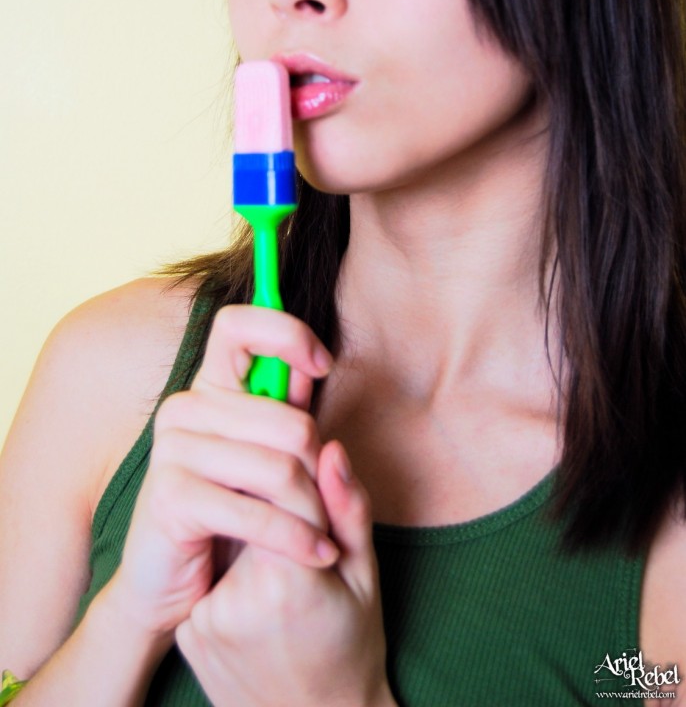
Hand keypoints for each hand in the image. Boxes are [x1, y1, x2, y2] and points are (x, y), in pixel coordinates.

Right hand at [110, 305, 338, 642]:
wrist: (177, 589)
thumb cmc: (232, 519)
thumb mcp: (268, 462)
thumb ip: (288, 415)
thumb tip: (313, 368)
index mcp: (209, 387)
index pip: (238, 323)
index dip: (286, 333)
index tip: (322, 364)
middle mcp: (185, 408)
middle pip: (289, 420)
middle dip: (322, 469)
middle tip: (330, 503)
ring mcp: (172, 449)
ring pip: (280, 468)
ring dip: (315, 512)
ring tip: (326, 535)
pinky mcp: (170, 496)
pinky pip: (256, 513)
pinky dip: (296, 539)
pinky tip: (317, 553)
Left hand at [175, 441, 396, 706]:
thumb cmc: (350, 647)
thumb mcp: (365, 579)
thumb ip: (348, 510)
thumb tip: (330, 448)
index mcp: (285, 581)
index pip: (282, 490)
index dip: (302, 473)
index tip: (316, 477)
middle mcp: (235, 600)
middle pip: (252, 513)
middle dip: (275, 503)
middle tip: (302, 521)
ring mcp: (206, 620)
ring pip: (229, 541)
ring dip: (253, 535)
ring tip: (283, 571)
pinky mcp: (190, 633)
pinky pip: (214, 577)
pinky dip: (234, 573)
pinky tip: (261, 599)